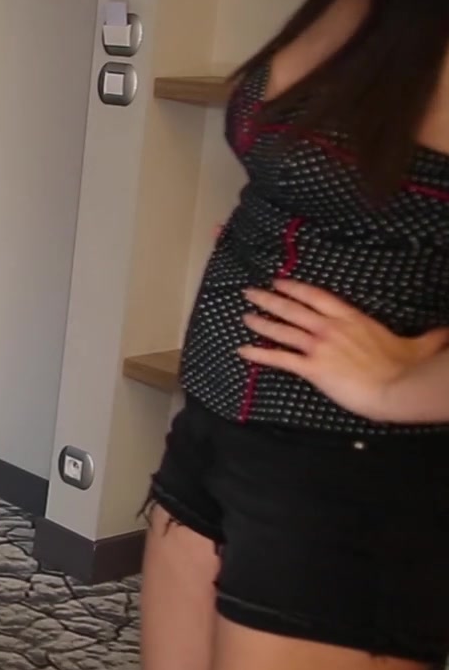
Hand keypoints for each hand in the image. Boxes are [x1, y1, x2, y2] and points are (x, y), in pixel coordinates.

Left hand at [237, 279, 448, 420]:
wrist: (396, 387)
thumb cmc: (406, 366)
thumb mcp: (420, 344)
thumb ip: (429, 335)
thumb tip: (447, 332)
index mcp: (351, 318)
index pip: (316, 297)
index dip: (295, 288)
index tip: (279, 281)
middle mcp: (330, 328)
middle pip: (292, 308)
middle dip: (269, 298)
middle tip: (249, 292)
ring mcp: (318, 347)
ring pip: (281, 329)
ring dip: (260, 322)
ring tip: (243, 316)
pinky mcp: (311, 368)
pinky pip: (279, 359)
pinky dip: (258, 354)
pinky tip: (241, 351)